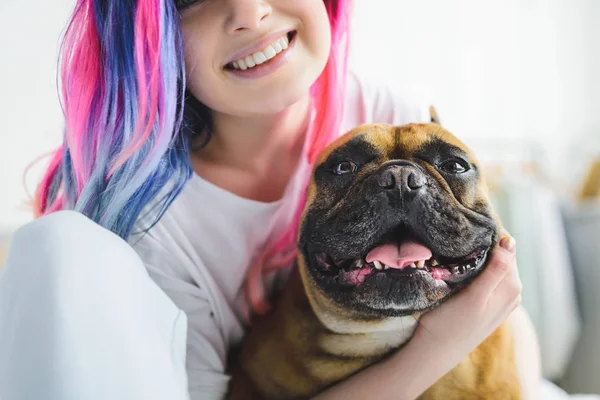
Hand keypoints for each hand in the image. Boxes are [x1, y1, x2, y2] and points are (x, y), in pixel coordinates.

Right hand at [413, 232, 521, 361]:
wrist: (436, 351)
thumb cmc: (451, 323)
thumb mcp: (474, 296)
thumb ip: (496, 270)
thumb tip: (510, 241)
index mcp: (511, 286)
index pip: (506, 246)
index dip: (487, 235)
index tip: (466, 229)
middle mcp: (512, 291)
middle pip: (500, 255)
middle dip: (482, 245)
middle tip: (456, 239)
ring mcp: (503, 298)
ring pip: (493, 265)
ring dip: (477, 257)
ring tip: (456, 251)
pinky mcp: (491, 303)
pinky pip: (488, 277)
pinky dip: (476, 269)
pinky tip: (461, 268)